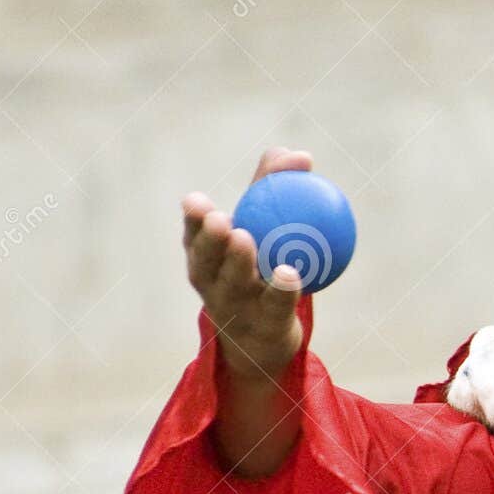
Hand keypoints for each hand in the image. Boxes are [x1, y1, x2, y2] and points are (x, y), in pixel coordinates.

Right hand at [183, 146, 311, 382]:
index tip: (195, 200)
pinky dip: (281, 289)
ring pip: (233, 285)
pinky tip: (290, 272)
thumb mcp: (267, 230)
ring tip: (244, 239)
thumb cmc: (262, 270)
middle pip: (205, 262)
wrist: (266, 337)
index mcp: (207, 258)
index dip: (193, 219)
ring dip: (237, 263)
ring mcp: (237, 309)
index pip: (195, 236)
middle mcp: (213, 284)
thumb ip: (276, 191)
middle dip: (206, 240)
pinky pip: (274, 305)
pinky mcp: (264, 326)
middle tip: (219, 219)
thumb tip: (300, 155)